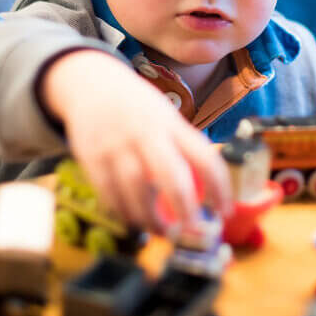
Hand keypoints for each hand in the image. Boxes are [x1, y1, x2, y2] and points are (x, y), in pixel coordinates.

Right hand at [41, 50, 232, 230]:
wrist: (90, 83)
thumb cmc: (137, 108)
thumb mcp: (165, 117)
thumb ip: (182, 149)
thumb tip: (206, 192)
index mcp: (172, 125)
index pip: (204, 158)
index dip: (219, 188)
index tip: (225, 212)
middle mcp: (146, 133)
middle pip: (170, 175)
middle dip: (185, 208)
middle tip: (193, 232)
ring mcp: (117, 145)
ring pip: (136, 190)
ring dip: (150, 218)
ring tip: (162, 232)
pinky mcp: (92, 157)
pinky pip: (109, 193)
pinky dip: (123, 212)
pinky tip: (134, 219)